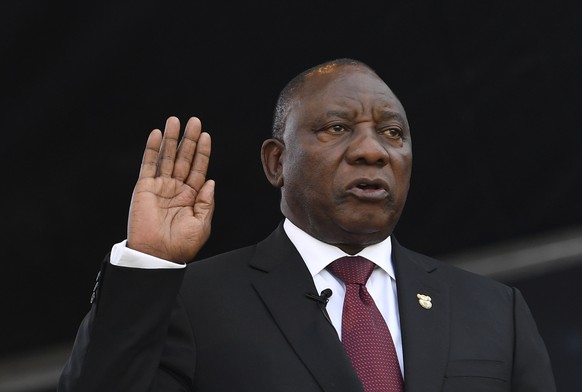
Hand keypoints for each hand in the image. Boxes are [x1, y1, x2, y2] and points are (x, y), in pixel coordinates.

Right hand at [127, 116, 214, 262]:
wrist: (157, 255)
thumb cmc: (180, 245)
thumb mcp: (202, 224)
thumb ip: (207, 202)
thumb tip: (211, 181)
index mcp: (191, 197)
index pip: (198, 169)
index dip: (202, 152)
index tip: (206, 136)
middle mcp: (176, 189)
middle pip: (184, 158)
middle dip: (189, 140)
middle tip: (194, 121)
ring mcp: (160, 187)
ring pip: (167, 157)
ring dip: (172, 139)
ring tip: (175, 121)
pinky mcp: (144, 187)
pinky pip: (149, 164)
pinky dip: (152, 149)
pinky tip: (157, 134)